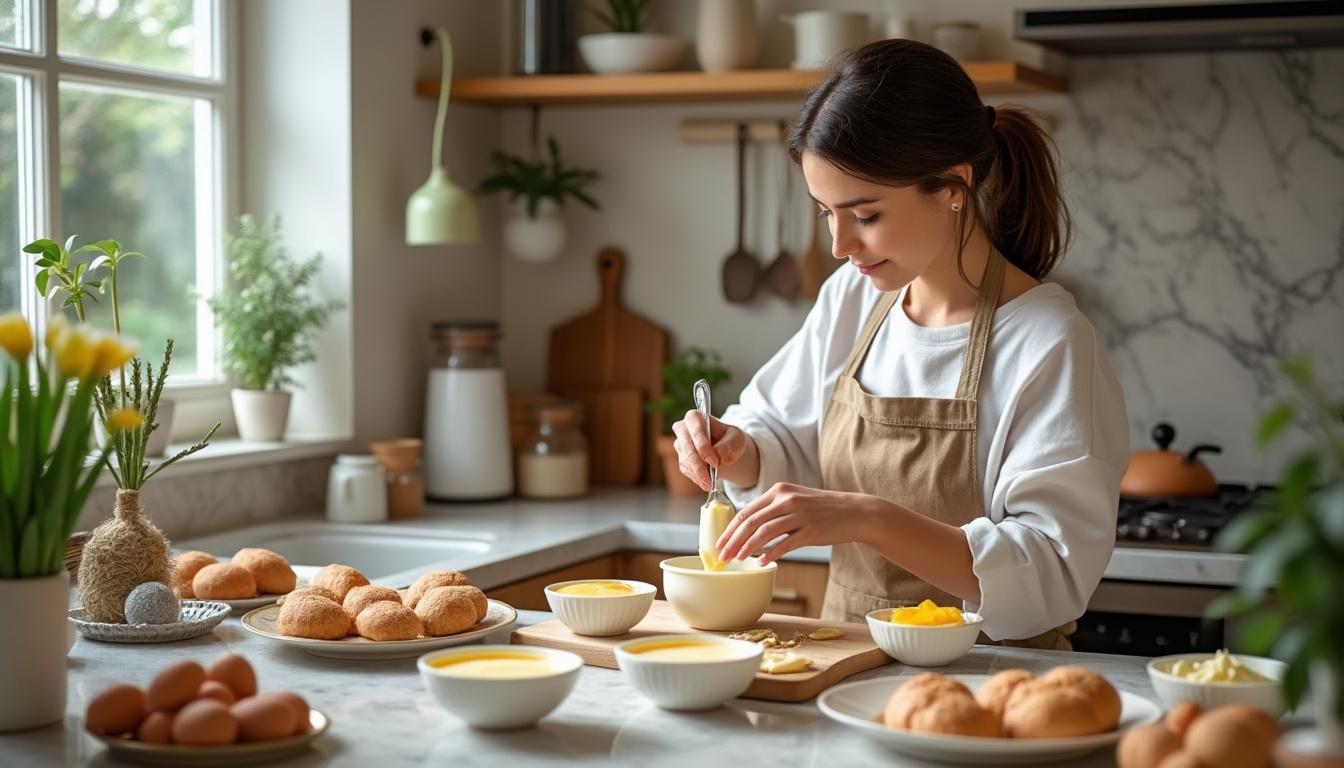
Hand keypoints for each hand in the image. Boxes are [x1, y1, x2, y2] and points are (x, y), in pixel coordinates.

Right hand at [670, 410, 752, 491]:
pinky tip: (706, 482)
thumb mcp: (736, 438)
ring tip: (710, 484)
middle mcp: (683, 429)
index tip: (714, 462)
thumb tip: (719, 454)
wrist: (726, 449)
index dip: (703, 446)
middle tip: (710, 478)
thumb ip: (728, 444)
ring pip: (685, 460)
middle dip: (698, 464)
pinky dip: (696, 477)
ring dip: (697, 474)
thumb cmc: (729, 438)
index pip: (696, 430)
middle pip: (686, 446)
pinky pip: (686, 469)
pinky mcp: (681, 458)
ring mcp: (680, 444)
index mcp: (695, 417)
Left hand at [715, 483, 881, 565]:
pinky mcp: (811, 530)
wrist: (855, 512)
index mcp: (779, 490)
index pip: (746, 511)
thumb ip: (773, 509)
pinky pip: (785, 543)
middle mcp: (786, 499)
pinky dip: (771, 553)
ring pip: (764, 532)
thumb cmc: (823, 509)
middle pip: (750, 522)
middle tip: (722, 557)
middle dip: (732, 541)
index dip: (730, 529)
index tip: (720, 544)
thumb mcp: (796, 500)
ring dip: (746, 548)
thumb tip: (748, 528)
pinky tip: (762, 562)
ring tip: (736, 560)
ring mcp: (799, 514)